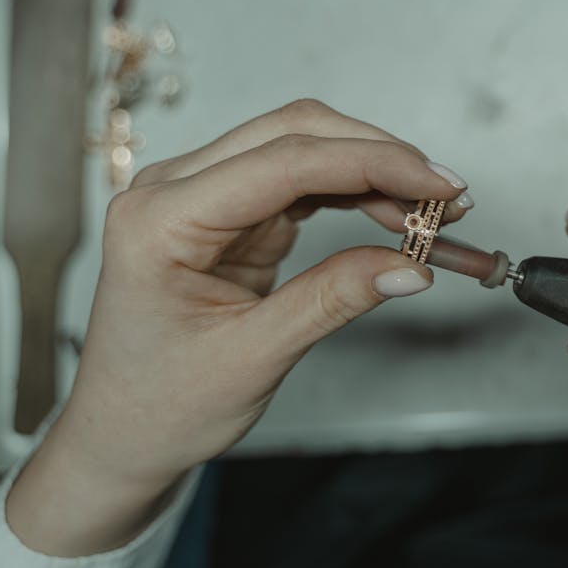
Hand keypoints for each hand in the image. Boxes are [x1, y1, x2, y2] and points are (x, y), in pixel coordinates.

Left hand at [6, 100, 471, 554]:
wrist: (121, 433)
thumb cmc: (162, 404)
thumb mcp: (252, 358)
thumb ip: (331, 301)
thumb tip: (411, 266)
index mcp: (160, 219)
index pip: (283, 162)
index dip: (372, 164)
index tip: (438, 187)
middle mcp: (174, 190)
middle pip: (294, 134)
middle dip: (379, 156)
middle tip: (447, 198)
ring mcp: (200, 194)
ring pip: (302, 147)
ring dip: (372, 170)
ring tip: (431, 212)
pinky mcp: (228, 210)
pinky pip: (301, 180)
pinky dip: (353, 191)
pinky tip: (393, 214)